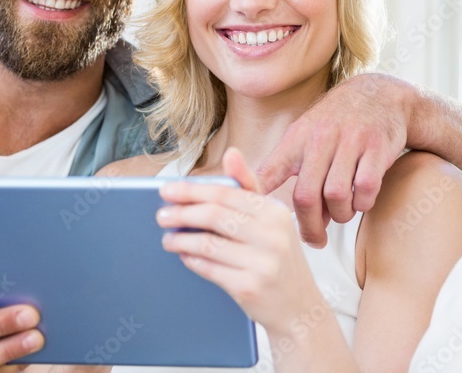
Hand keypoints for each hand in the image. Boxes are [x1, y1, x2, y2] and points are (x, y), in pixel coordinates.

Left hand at [157, 149, 324, 336]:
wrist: (300, 308)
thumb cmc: (279, 259)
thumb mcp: (272, 221)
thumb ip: (248, 187)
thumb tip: (231, 153)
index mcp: (275, 212)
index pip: (225, 193)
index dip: (192, 190)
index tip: (167, 190)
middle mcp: (272, 235)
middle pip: (214, 215)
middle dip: (182, 213)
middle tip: (161, 215)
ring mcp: (263, 263)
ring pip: (208, 243)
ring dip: (181, 240)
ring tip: (168, 238)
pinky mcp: (250, 287)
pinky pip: (210, 268)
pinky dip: (192, 260)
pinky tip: (184, 256)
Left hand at [256, 73, 411, 245]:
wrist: (379, 94)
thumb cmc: (336, 124)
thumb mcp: (305, 136)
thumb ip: (293, 173)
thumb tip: (284, 216)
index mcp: (296, 138)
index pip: (268, 172)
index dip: (256, 198)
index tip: (255, 223)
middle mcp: (320, 138)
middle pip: (305, 196)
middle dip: (309, 226)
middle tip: (315, 240)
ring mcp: (349, 141)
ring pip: (336, 196)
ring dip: (340, 214)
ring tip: (342, 212)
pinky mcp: (377, 147)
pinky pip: (365, 189)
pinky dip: (363, 203)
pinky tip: (362, 199)